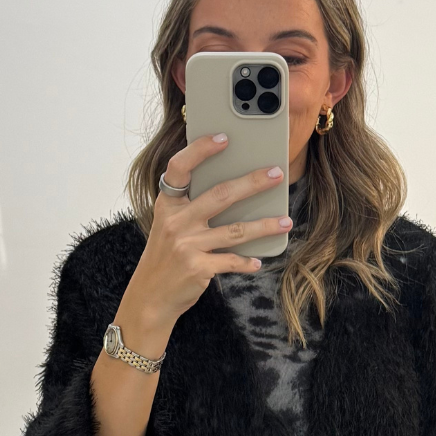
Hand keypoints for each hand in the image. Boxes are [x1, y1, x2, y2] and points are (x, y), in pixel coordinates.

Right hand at [117, 132, 293, 349]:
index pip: (180, 168)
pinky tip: (258, 261)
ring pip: (235, 230)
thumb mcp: (169, 226)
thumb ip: (190, 208)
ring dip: (264, 226)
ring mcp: (187, 245)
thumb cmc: (165, 258)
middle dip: (252, 183)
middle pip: (220, 195)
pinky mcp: (198, 268)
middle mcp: (176, 222)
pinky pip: (231, 261)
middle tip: (277, 174)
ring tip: (285, 221)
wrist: (150, 297)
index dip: (200, 150)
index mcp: (168, 205)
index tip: (223, 137)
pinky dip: (247, 262)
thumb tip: (233, 190)